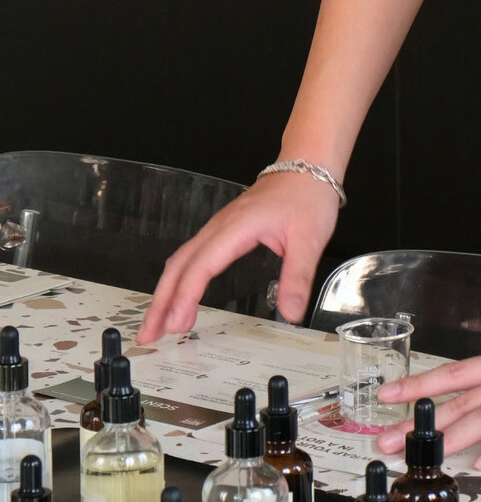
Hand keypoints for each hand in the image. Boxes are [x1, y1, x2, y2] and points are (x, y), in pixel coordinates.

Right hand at [137, 168, 340, 340]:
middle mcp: (220, 227)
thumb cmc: (305, 196)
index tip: (176, 323)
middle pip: (179, 266)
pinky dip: (179, 280)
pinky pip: (192, 257)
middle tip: (148, 334)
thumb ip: (298, 277)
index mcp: (236, 228)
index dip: (185, 297)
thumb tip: (291, 312)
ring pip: (181, 262)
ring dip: (165, 293)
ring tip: (157, 323)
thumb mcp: (310, 239)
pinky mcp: (223, 231)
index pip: (201, 267)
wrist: (307, 167)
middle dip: (160, 302)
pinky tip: (179, 296)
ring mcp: (218, 228)